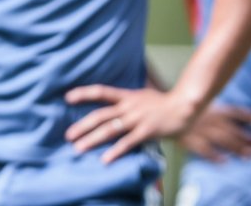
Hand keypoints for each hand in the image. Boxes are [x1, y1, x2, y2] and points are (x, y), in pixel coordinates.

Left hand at [64, 84, 200, 163]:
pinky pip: (128, 142)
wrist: (184, 106)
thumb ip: (126, 100)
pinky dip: (116, 151)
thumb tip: (112, 104)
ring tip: (79, 148)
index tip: (67, 98)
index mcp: (126, 96)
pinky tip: (105, 159)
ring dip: (92, 139)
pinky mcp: (147, 131)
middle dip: (82, 126)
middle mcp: (129, 106)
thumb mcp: (141, 95)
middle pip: (100, 115)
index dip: (84, 93)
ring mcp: (137, 118)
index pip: (101, 91)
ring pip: (110, 129)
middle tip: (68, 135)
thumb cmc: (162, 103)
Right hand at [178, 104, 250, 161]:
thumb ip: (226, 113)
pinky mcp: (189, 140)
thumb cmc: (191, 112)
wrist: (165, 113)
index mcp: (214, 110)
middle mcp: (209, 119)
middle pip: (231, 129)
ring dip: (236, 147)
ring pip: (221, 139)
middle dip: (247, 138)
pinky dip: (212, 155)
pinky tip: (224, 162)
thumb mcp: (208, 107)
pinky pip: (202, 148)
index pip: (234, 112)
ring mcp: (199, 130)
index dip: (249, 116)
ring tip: (250, 156)